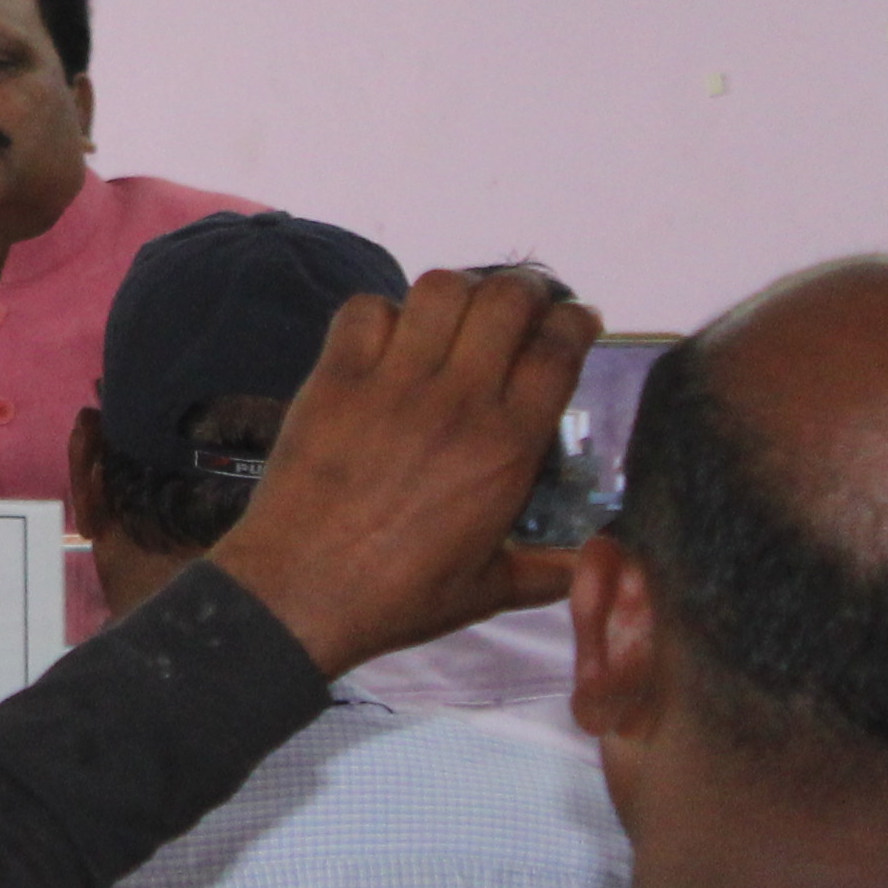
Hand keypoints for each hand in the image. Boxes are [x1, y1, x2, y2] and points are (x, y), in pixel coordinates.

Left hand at [206, 264, 596, 680]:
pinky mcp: (334, 379)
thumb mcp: (489, 591)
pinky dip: (382, 312)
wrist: (299, 593)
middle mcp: (457, 401)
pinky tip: (387, 338)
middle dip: (525, 290)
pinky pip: (365, 310)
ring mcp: (391, 384)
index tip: (576, 320)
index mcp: (506, 448)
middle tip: (522, 305)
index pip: (558, 351)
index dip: (575, 322)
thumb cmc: (398, 597)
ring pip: (440, 290)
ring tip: (460, 312)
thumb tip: (588, 567)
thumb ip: (545, 571)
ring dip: (459, 291)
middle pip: (507, 300)